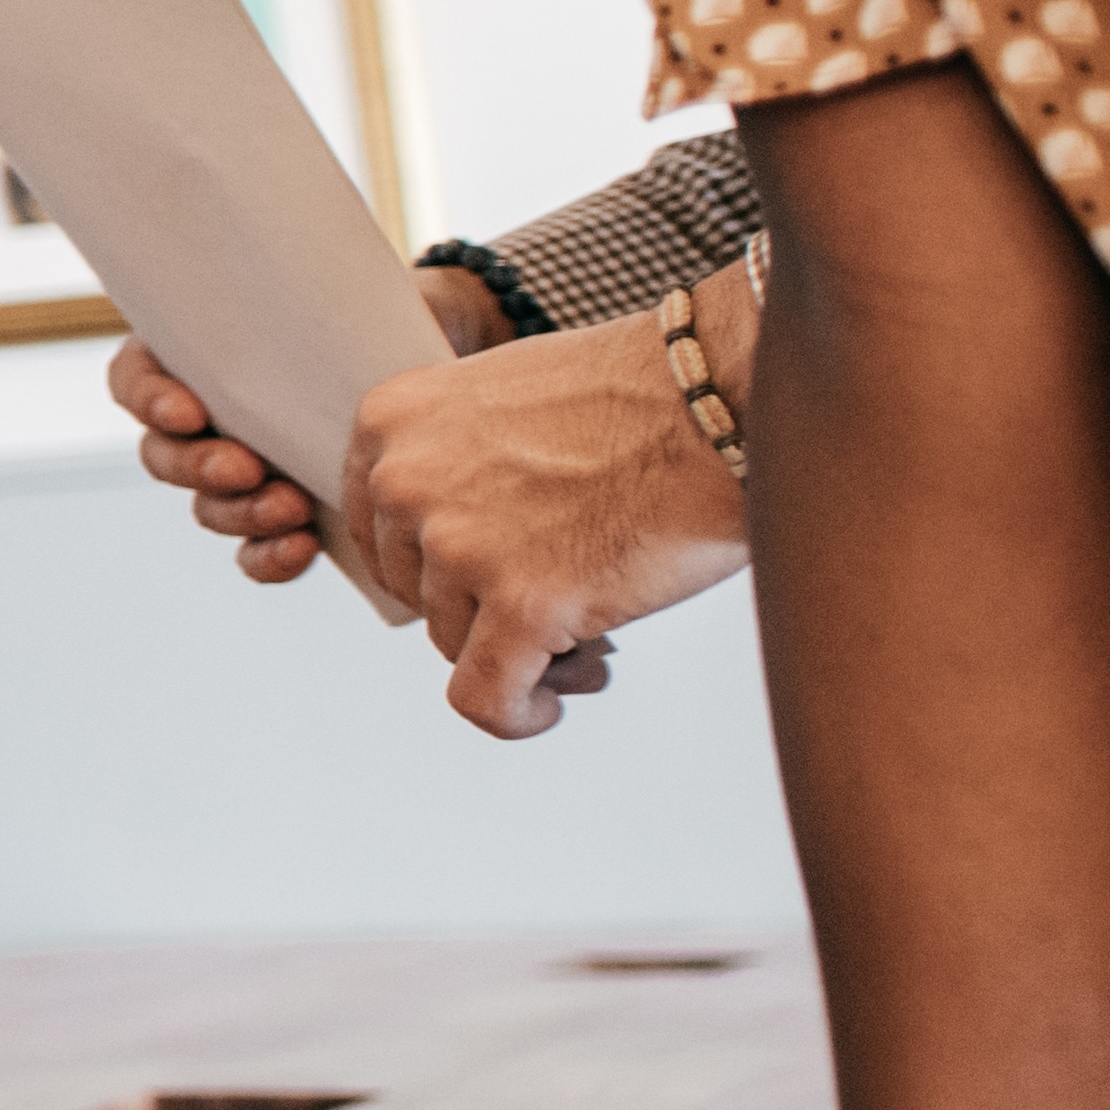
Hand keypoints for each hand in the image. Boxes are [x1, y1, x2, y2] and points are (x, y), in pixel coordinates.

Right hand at [102, 267, 512, 591]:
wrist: (441, 349)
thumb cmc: (376, 313)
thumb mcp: (337, 300)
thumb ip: (300, 315)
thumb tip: (304, 326)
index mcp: (197, 356)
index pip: (134, 380)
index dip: (148, 401)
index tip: (191, 412)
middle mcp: (210, 418)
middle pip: (163, 455)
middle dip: (197, 468)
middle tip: (245, 469)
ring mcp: (245, 471)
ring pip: (208, 508)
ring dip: (238, 515)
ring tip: (290, 509)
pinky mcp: (286, 513)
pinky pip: (254, 552)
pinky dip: (269, 556)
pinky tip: (302, 548)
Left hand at [337, 302, 757, 737]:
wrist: (730, 396)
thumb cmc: (644, 397)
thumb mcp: (504, 401)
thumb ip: (455, 462)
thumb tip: (448, 558)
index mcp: (392, 423)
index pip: (380, 534)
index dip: (440, 568)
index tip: (492, 577)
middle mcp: (405, 480)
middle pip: (420, 590)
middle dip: (485, 609)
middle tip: (563, 602)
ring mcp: (460, 543)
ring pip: (456, 644)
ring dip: (523, 652)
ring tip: (592, 630)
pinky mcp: (522, 603)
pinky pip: (485, 697)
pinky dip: (515, 714)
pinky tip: (550, 707)